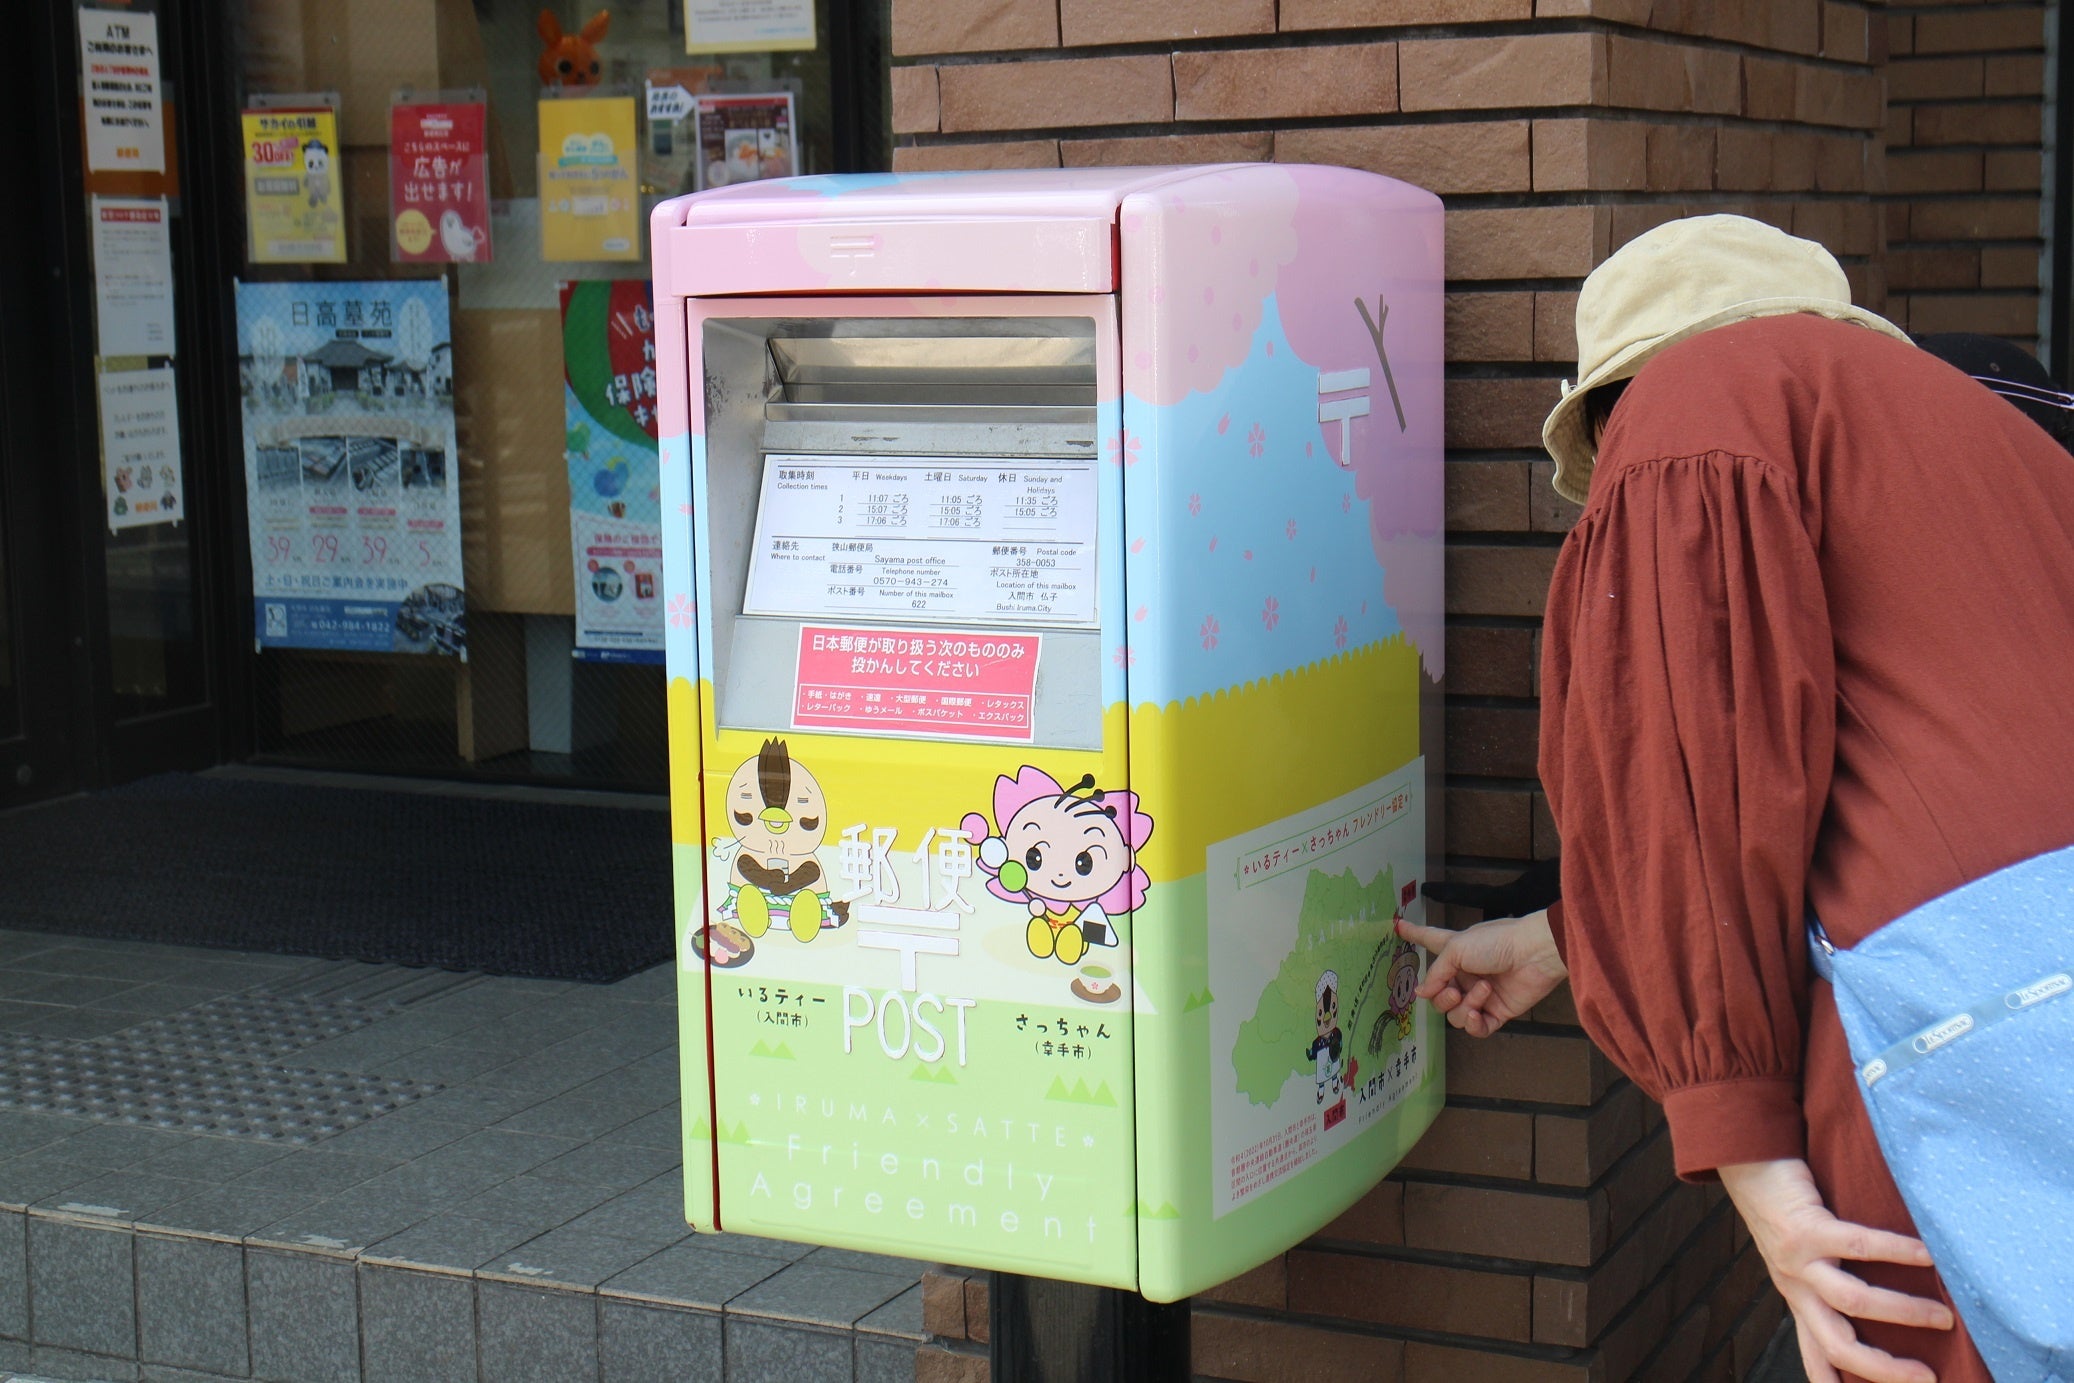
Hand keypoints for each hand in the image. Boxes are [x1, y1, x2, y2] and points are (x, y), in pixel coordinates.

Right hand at [1394, 911, 1564, 1036]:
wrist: (1534, 953)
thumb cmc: (1497, 942)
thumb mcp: (1456, 948)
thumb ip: (1436, 973)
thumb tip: (1421, 994)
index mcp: (1455, 952)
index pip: (1429, 941)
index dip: (1414, 934)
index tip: (1398, 926)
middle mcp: (1466, 974)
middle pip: (1439, 997)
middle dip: (1443, 998)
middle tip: (1455, 990)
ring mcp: (1481, 994)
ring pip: (1456, 1016)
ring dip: (1464, 1006)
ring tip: (1483, 990)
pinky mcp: (1498, 1012)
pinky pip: (1477, 1029)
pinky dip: (1474, 1024)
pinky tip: (1478, 1013)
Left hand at [1718, 1159, 1951, 1382]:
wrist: (1745, 1164)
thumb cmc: (1786, 1212)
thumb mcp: (1803, 1261)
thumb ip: (1834, 1286)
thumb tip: (1885, 1308)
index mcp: (1799, 1301)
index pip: (1817, 1359)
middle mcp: (1796, 1288)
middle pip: (1837, 1346)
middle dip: (1883, 1369)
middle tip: (1928, 1377)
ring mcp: (1798, 1261)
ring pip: (1852, 1302)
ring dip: (1902, 1312)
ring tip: (1943, 1316)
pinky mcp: (1804, 1228)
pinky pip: (1855, 1245)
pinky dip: (1894, 1252)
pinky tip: (1926, 1256)